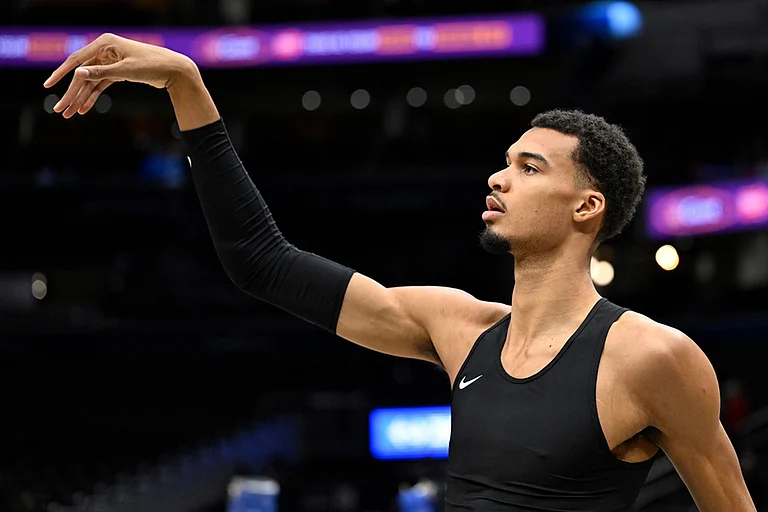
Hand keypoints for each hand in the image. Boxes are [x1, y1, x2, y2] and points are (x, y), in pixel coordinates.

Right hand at [44, 33, 197, 117]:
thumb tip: (77, 73)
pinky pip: (100, 85)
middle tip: (60, 110)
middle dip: (71, 94)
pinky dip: (93, 97)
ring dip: (80, 98)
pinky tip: (84, 109)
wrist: (174, 70)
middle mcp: (105, 51)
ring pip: (90, 82)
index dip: (61, 74)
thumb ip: (101, 73)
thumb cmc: (152, 65)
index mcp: (104, 44)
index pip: (76, 60)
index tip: (48, 86)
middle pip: (82, 75)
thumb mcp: (126, 70)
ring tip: (69, 114)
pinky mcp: (117, 72)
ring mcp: (110, 61)